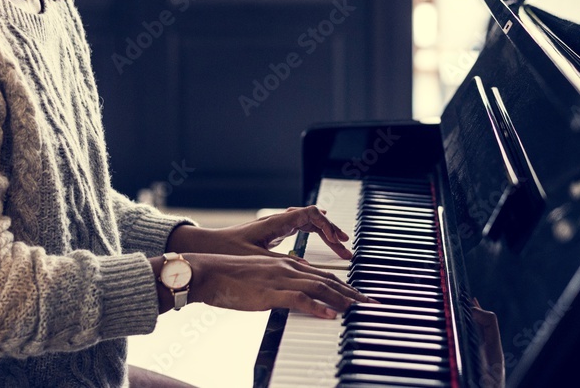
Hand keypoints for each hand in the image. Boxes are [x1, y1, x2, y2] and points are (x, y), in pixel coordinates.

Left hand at [167, 206, 352, 260]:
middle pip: (312, 217)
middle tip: (345, 247)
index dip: (328, 228)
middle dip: (331, 231)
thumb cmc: (224, 252)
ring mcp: (273, 226)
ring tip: (338, 244)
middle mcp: (276, 221)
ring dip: (322, 232)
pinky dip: (311, 233)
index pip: (310, 215)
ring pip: (305, 222)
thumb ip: (281, 263)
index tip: (340, 243)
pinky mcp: (269, 234)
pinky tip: (317, 241)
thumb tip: (307, 269)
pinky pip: (297, 228)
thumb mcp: (255, 260)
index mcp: (275, 223)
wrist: (202, 249)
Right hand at [184, 253, 368, 317]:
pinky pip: (299, 299)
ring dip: (342, 299)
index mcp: (287, 265)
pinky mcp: (269, 292)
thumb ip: (280, 286)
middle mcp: (288, 268)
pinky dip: (318, 306)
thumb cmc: (230, 279)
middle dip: (353, 293)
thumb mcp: (261, 280)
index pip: (324, 275)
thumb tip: (294, 297)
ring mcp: (280, 278)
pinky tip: (332, 314)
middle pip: (329, 280)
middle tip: (372, 305)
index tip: (362, 297)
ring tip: (360, 309)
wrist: (207, 272)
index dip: (346, 285)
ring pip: (319, 287)